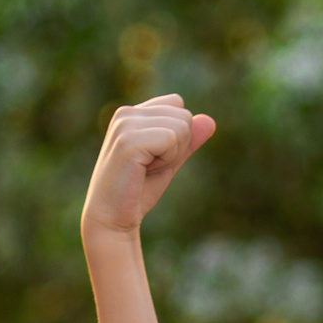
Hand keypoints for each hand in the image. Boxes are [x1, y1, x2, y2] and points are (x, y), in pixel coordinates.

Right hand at [81, 94, 215, 240]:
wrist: (112, 219)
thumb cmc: (138, 192)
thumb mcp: (169, 162)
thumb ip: (188, 141)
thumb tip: (211, 121)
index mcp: (131, 113)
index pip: (177, 103)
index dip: (177, 134)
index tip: (154, 157)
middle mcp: (126, 113)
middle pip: (184, 115)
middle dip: (178, 146)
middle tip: (149, 168)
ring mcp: (125, 124)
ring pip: (182, 126)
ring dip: (172, 155)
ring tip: (145, 169)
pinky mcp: (128, 140)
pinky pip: (172, 139)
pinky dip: (167, 160)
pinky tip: (143, 171)